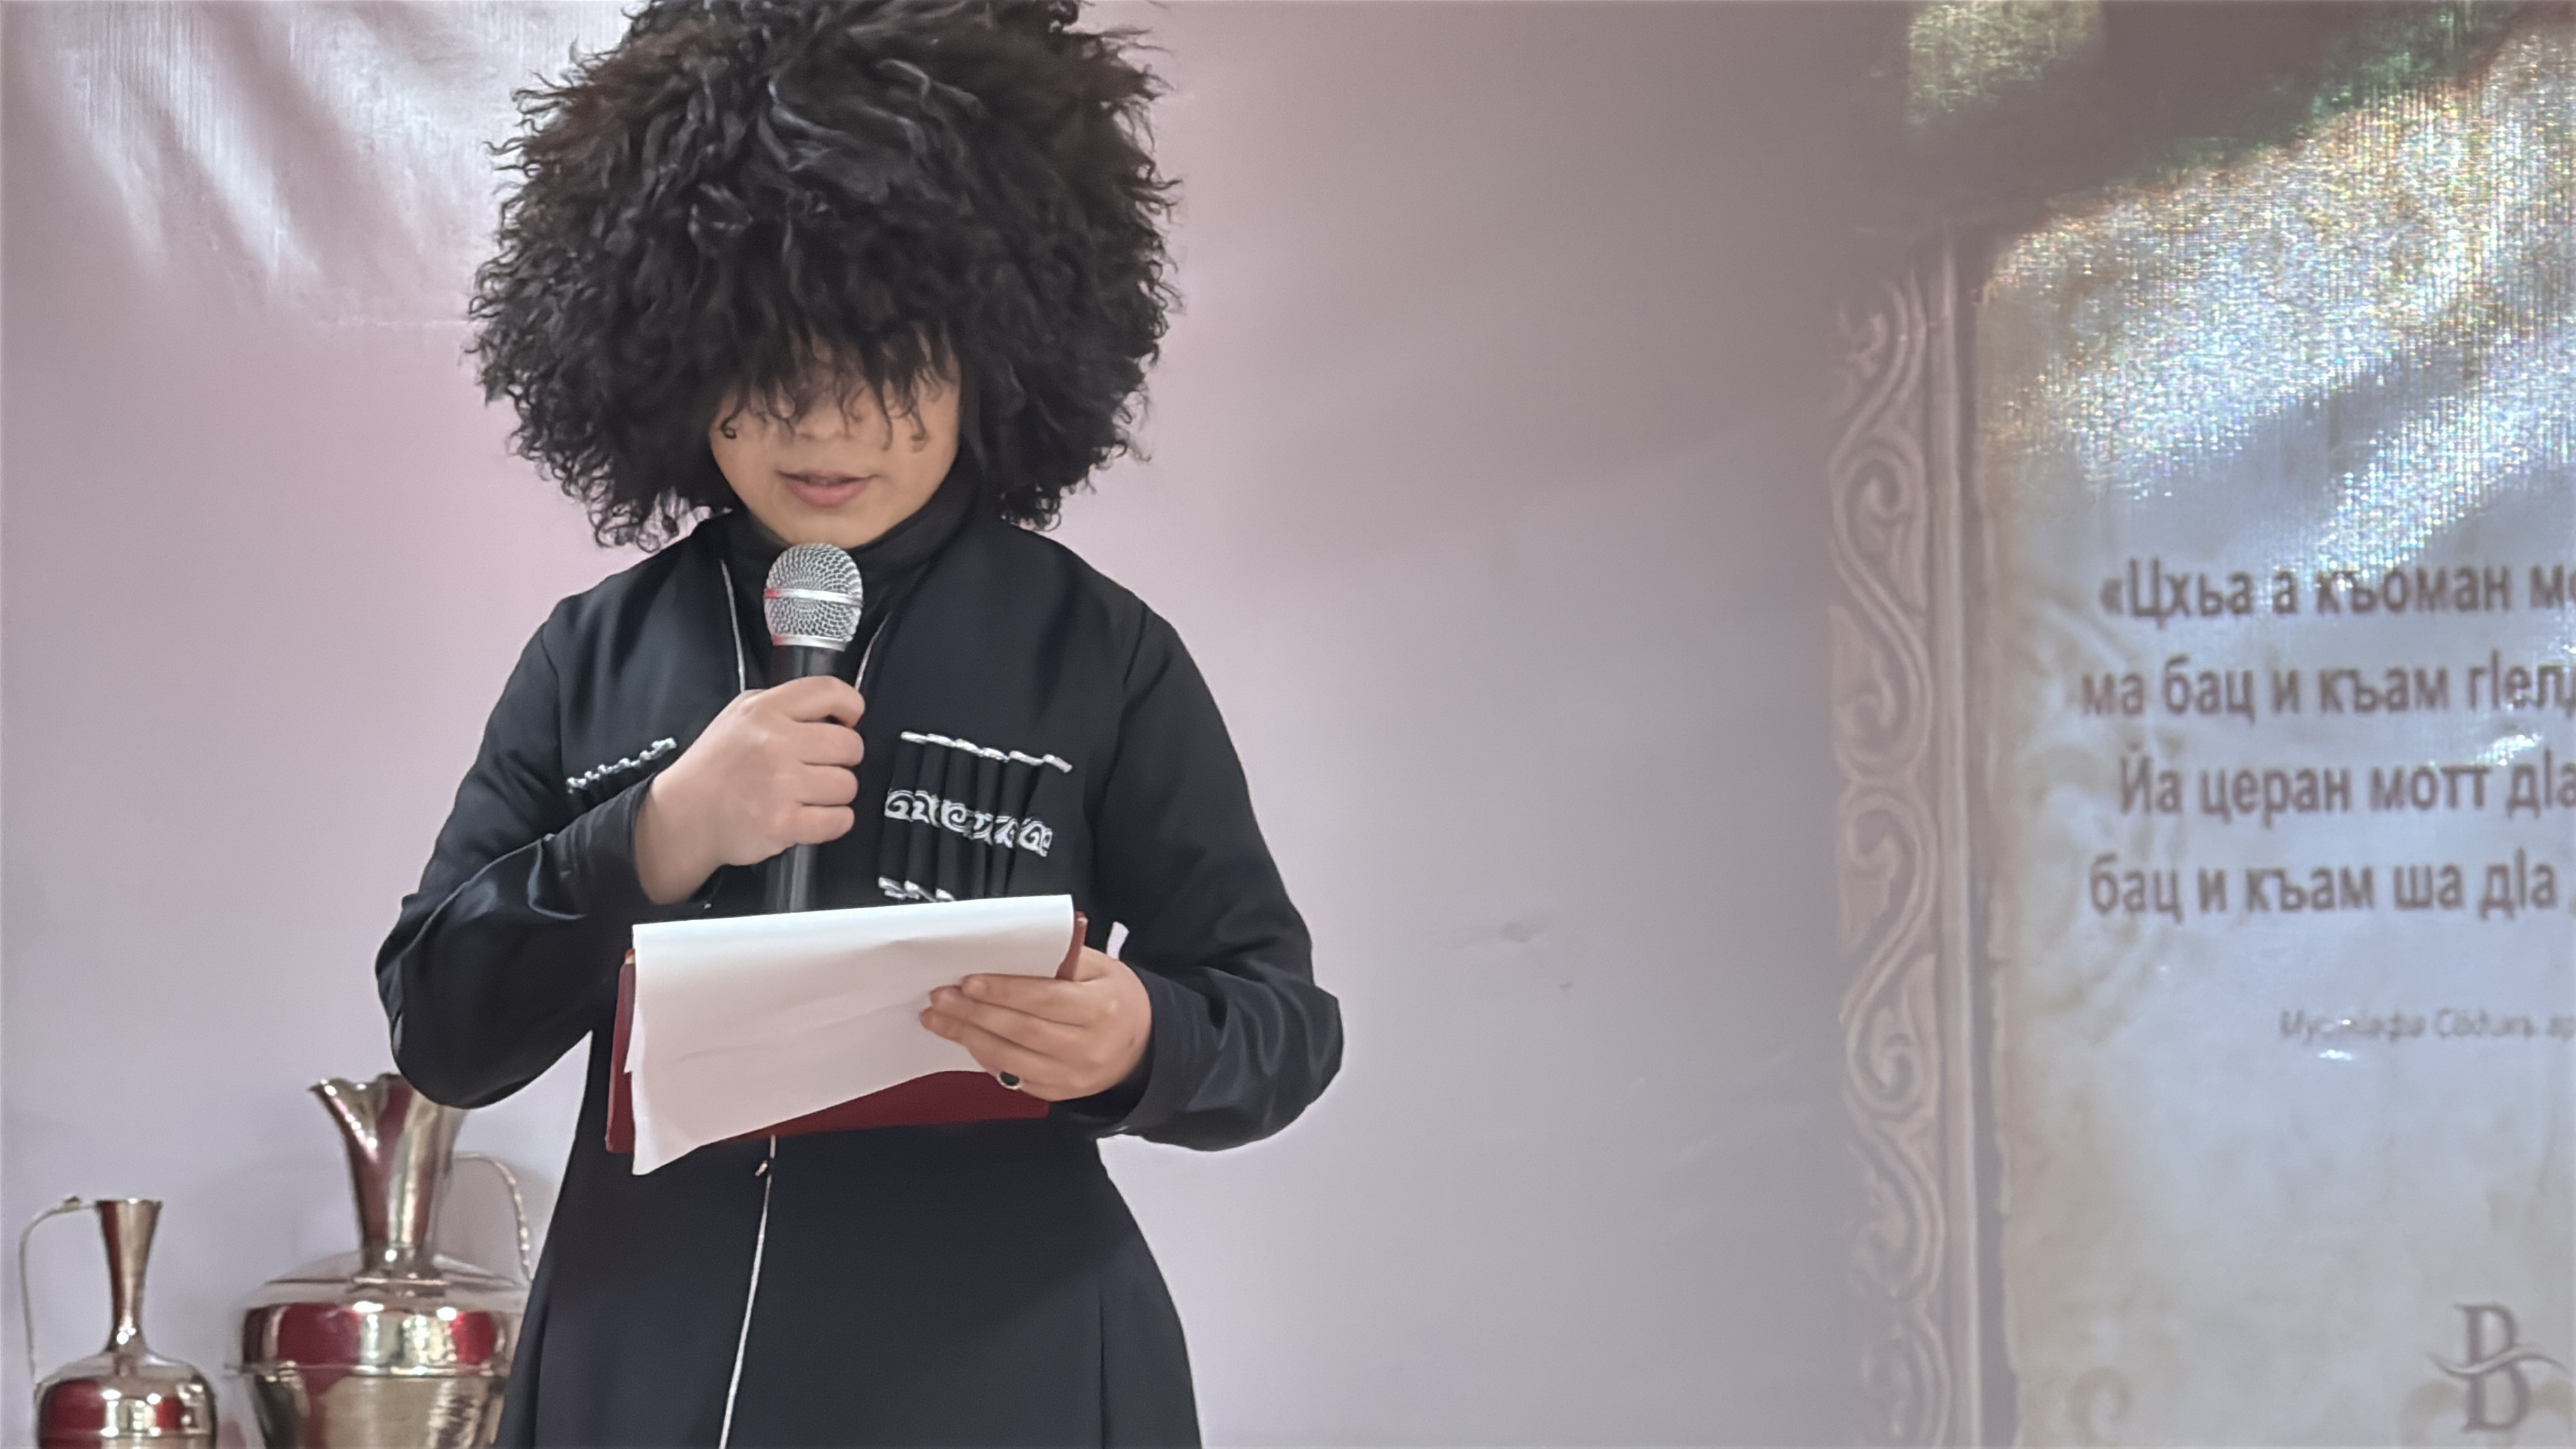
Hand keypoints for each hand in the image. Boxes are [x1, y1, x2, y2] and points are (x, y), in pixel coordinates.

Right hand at [632, 677, 864, 903]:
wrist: (684, 815)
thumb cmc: (716, 767)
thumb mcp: (740, 714)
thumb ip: (785, 705)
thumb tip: (835, 711)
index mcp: (764, 711)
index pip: (831, 692)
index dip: (851, 707)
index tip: (848, 720)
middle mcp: (773, 743)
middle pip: (850, 745)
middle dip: (843, 758)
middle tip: (822, 765)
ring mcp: (780, 785)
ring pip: (848, 785)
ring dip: (835, 793)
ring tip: (809, 792)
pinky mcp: (784, 823)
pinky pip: (840, 820)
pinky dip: (833, 822)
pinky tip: (811, 814)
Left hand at [921, 947, 1151, 1100]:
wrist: (1142, 1047)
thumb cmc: (1117, 1001)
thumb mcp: (1102, 968)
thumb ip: (1060, 959)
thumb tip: (1010, 951)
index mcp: (1101, 1009)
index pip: (1044, 999)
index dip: (1004, 991)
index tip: (969, 981)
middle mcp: (1088, 1047)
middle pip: (1021, 1030)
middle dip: (975, 1012)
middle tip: (942, 997)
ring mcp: (1073, 1076)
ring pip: (1010, 1059)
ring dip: (969, 1037)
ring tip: (940, 1018)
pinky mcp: (1059, 1094)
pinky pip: (1013, 1078)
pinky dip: (985, 1058)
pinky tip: (966, 1040)